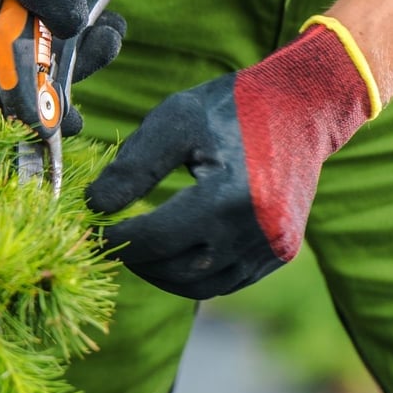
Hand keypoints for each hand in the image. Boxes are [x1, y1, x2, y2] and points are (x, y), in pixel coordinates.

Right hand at [0, 0, 98, 114]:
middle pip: (19, 78)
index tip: (72, 125)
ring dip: (65, 46)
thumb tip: (74, 26)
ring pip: (18, 55)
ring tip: (108, 20)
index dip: (40, 115)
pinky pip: (10, 34)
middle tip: (112, 35)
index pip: (6, 94)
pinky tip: (73, 5)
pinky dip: (45, 28)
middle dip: (70, 68)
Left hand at [85, 18, 380, 298]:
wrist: (302, 107)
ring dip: (161, 274)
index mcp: (229, 197)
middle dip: (136, 260)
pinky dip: (193, 275)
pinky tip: (170, 252)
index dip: (117, 240)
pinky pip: (227, 281)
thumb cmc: (232, 108)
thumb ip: (133, 167)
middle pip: (176, 269)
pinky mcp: (281, 253)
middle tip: (108, 242)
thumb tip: (94, 206)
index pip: (157, 239)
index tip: (91, 232)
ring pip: (201, 285)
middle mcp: (256, 231)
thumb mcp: (174, 121)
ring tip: (136, 250)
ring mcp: (273, 247)